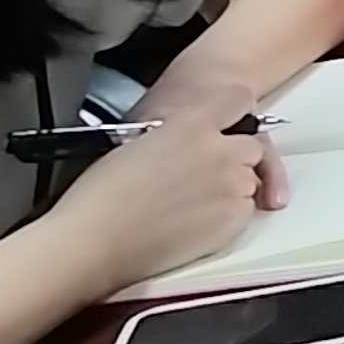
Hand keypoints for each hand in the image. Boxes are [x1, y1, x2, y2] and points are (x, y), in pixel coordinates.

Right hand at [46, 119, 282, 299]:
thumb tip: (185, 138)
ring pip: (250, 179)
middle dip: (232, 157)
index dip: (231, 113)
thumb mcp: (139, 140)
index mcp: (193, 123)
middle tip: (200, 175)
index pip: (238, 99)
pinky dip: (228, 214)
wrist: (91, 244)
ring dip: (232, 186)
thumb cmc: (99, 196)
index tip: (225, 124)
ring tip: (192, 202)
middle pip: (252, 145)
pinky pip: (245, 210)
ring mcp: (231, 186)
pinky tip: (195, 222)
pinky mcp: (233, 220)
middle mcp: (221, 151)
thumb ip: (177, 133)